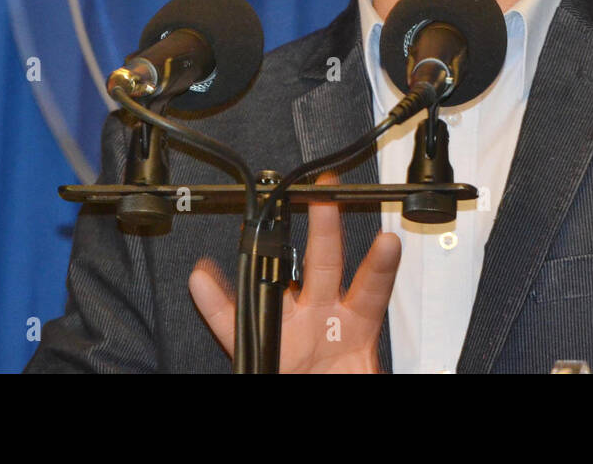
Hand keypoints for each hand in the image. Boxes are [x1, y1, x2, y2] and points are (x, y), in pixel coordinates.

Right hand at [189, 171, 400, 372]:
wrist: (313, 400)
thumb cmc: (345, 379)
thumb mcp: (367, 376)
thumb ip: (375, 368)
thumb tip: (388, 353)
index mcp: (357, 326)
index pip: (372, 289)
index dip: (380, 265)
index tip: (389, 241)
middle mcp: (323, 317)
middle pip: (325, 264)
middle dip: (326, 227)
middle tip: (326, 192)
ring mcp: (290, 328)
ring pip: (276, 283)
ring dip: (265, 255)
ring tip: (260, 224)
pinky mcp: (259, 347)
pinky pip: (233, 324)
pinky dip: (215, 303)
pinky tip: (203, 278)